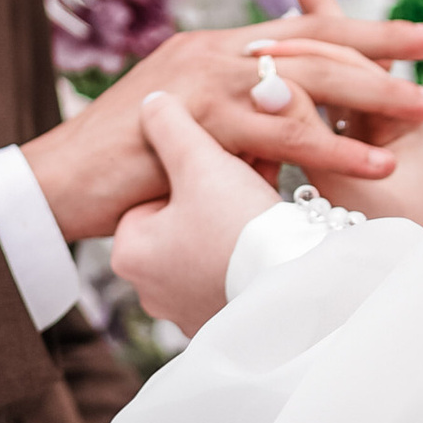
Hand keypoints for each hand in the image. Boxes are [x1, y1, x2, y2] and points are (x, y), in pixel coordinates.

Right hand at [22, 0, 422, 243]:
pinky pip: (279, 130)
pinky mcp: (197, 117)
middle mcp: (215, 52)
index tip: (416, 35)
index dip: (359, 29)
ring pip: (307, 79)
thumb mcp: (189, 134)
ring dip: (375, 94)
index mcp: (216, 51)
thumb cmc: (120, 170)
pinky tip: (374, 162)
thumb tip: (277, 144)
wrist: (56, 184)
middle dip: (384, 45)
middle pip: (315, 41)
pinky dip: (332, 148)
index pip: (301, 29)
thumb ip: (234, 127)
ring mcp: (205, 79)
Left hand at [112, 94, 293, 337]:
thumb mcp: (200, 159)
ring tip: (265, 199)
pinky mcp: (222, 322)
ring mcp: (186, 311)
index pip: (154, 190)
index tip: (224, 158)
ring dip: (234, 218)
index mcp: (129, 253)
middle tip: (249, 173)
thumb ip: (171, 123)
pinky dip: (248, 250)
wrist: (293, 285)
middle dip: (215, 191)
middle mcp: (149, 290)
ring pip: (209, 242)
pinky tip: (273, 232)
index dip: (193, 166)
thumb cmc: (240, 223)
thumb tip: (154, 101)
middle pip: (183, 217)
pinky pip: (230, 270)